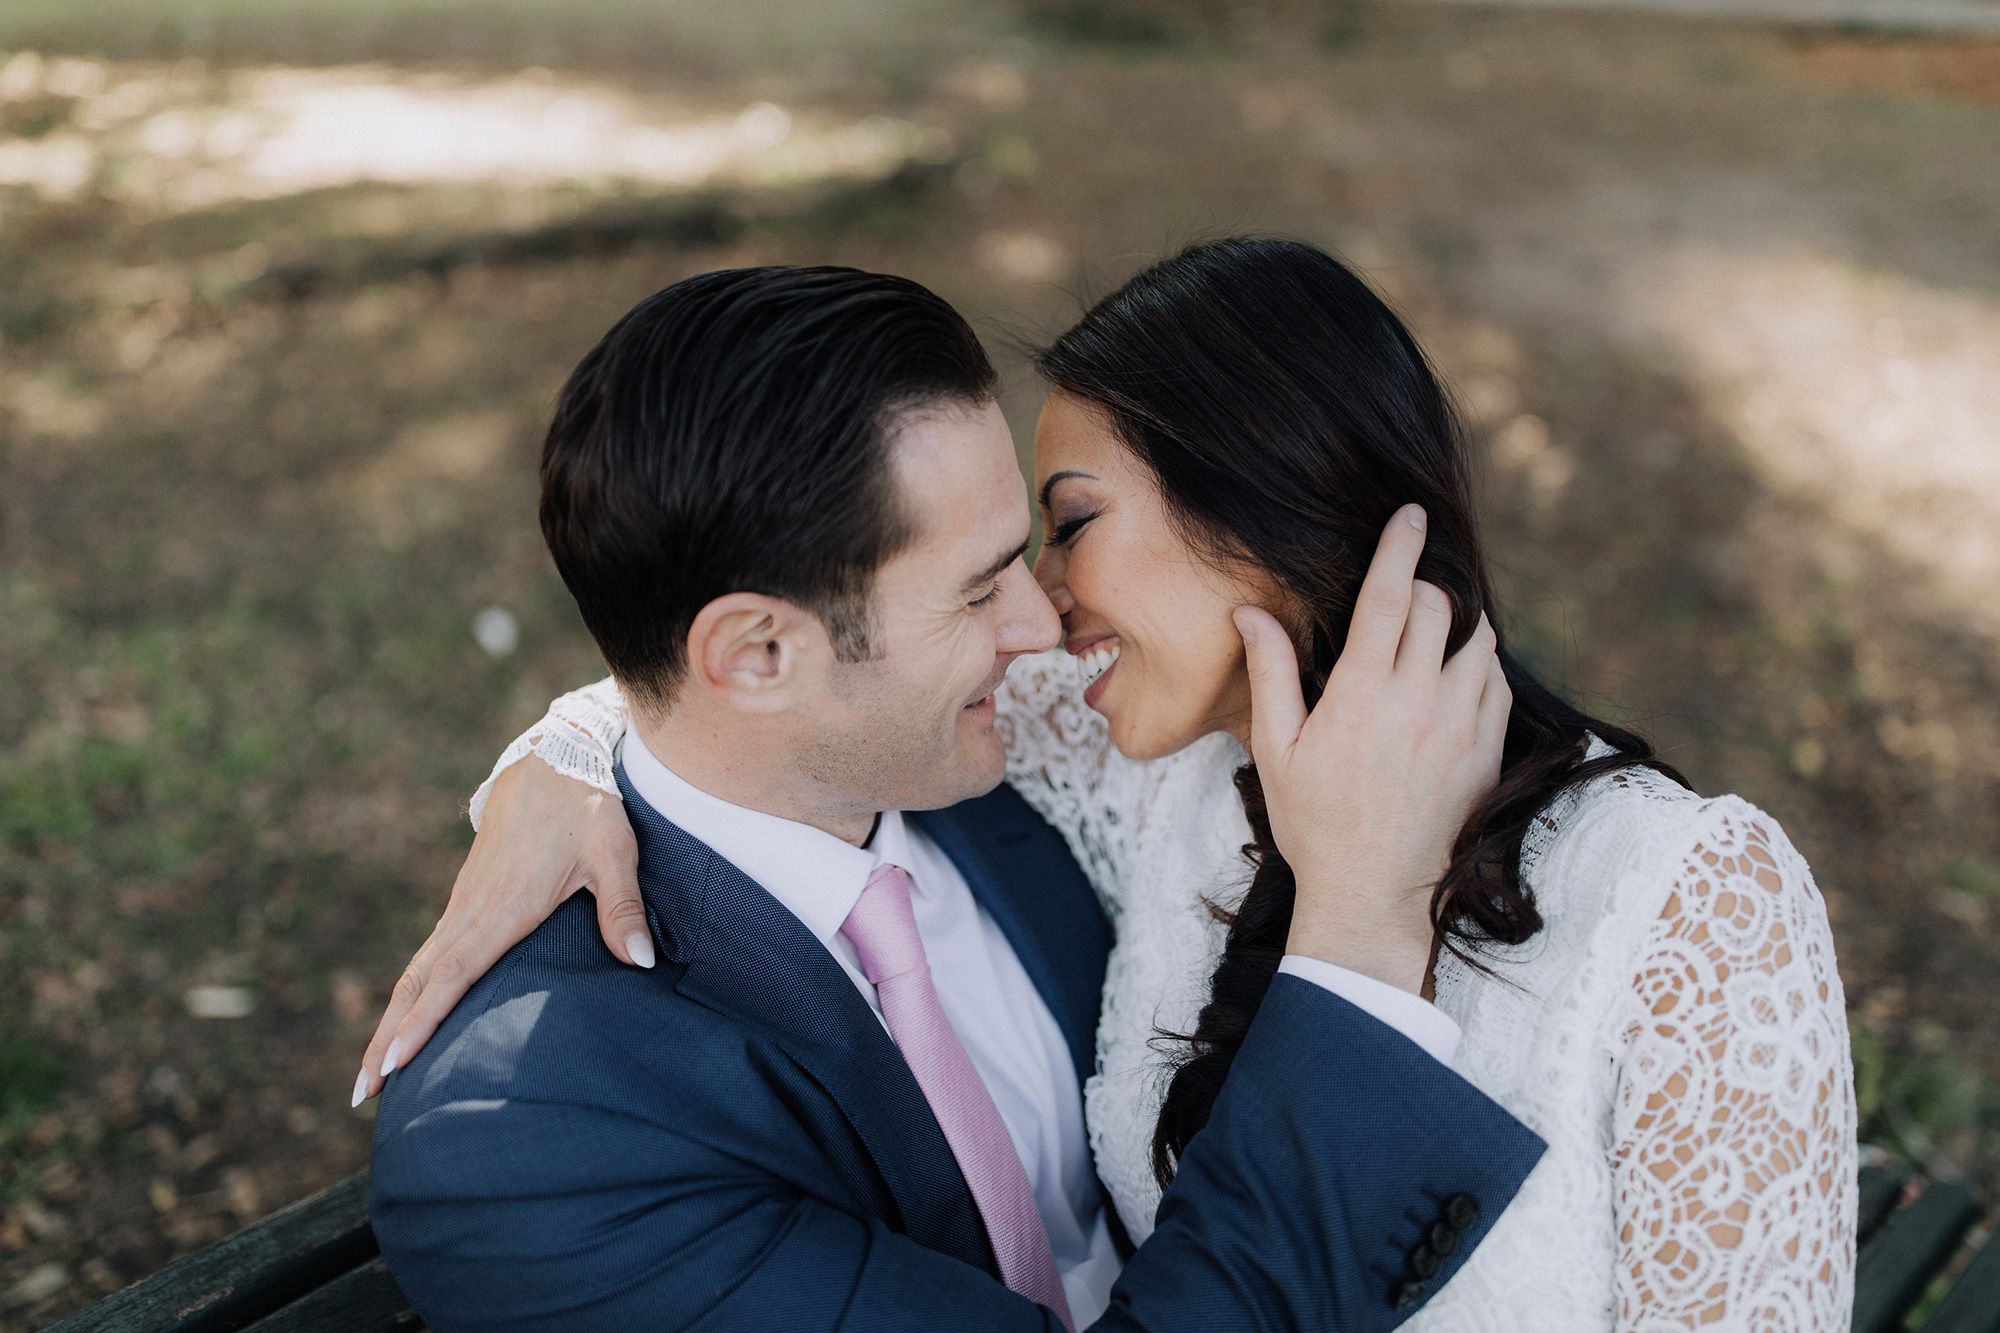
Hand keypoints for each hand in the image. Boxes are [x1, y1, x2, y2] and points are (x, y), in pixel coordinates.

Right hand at [353, 755, 646, 1105]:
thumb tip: (641, 960)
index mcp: (505, 906)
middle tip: (361, 1096)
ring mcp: (464, 903)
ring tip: (372, 1074)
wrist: (554, 757)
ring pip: (418, 971)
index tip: (395, 1066)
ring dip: (391, 1021)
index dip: (424, 1021)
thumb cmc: (588, 805)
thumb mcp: (615, 849)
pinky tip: (406, 1021)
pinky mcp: (467, 898)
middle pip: (418, 984)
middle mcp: (473, 909)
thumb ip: (623, 906)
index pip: (455, 974)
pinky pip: (431, 954)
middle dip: (386, 1040)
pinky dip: (411, 994)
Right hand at [1234, 505, 1509, 994]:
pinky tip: (1453, 678)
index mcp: (1361, 696)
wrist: (1374, 895)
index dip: (1402, 548)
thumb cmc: (1314, 823)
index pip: (1391, 598)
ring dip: (1456, 624)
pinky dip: (1480, 665)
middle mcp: (1419, 703)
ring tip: (1430, 634)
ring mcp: (1461, 728)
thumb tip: (1249, 611)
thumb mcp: (1276, 749)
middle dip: (1423, 588)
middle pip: (1440, 608)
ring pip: (1479, 641)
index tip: (1412, 515)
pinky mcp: (1487, 753)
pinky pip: (1497, 683)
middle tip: (1402, 596)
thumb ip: (1271, 672)